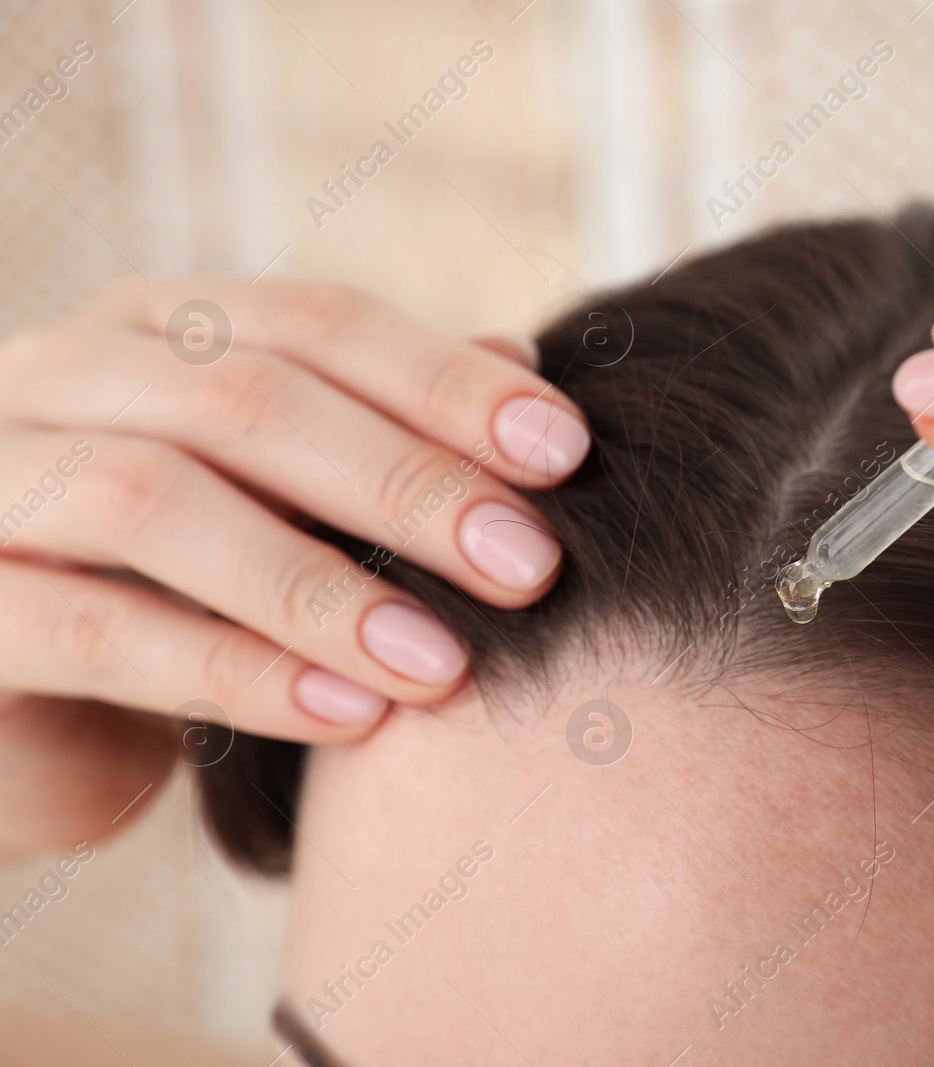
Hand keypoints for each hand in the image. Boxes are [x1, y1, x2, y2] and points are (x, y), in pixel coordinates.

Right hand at [0, 278, 586, 858]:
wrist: (21, 702)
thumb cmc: (182, 578)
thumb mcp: (287, 495)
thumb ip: (383, 426)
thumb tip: (521, 360)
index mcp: (158, 325)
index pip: (318, 321)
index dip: (446, 383)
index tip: (567, 453)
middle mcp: (64, 373)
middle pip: (247, 398)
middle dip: (406, 482)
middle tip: (530, 566)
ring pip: (155, 500)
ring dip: (318, 588)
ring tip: (442, 665)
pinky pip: (93, 629)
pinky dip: (230, 672)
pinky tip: (344, 718)